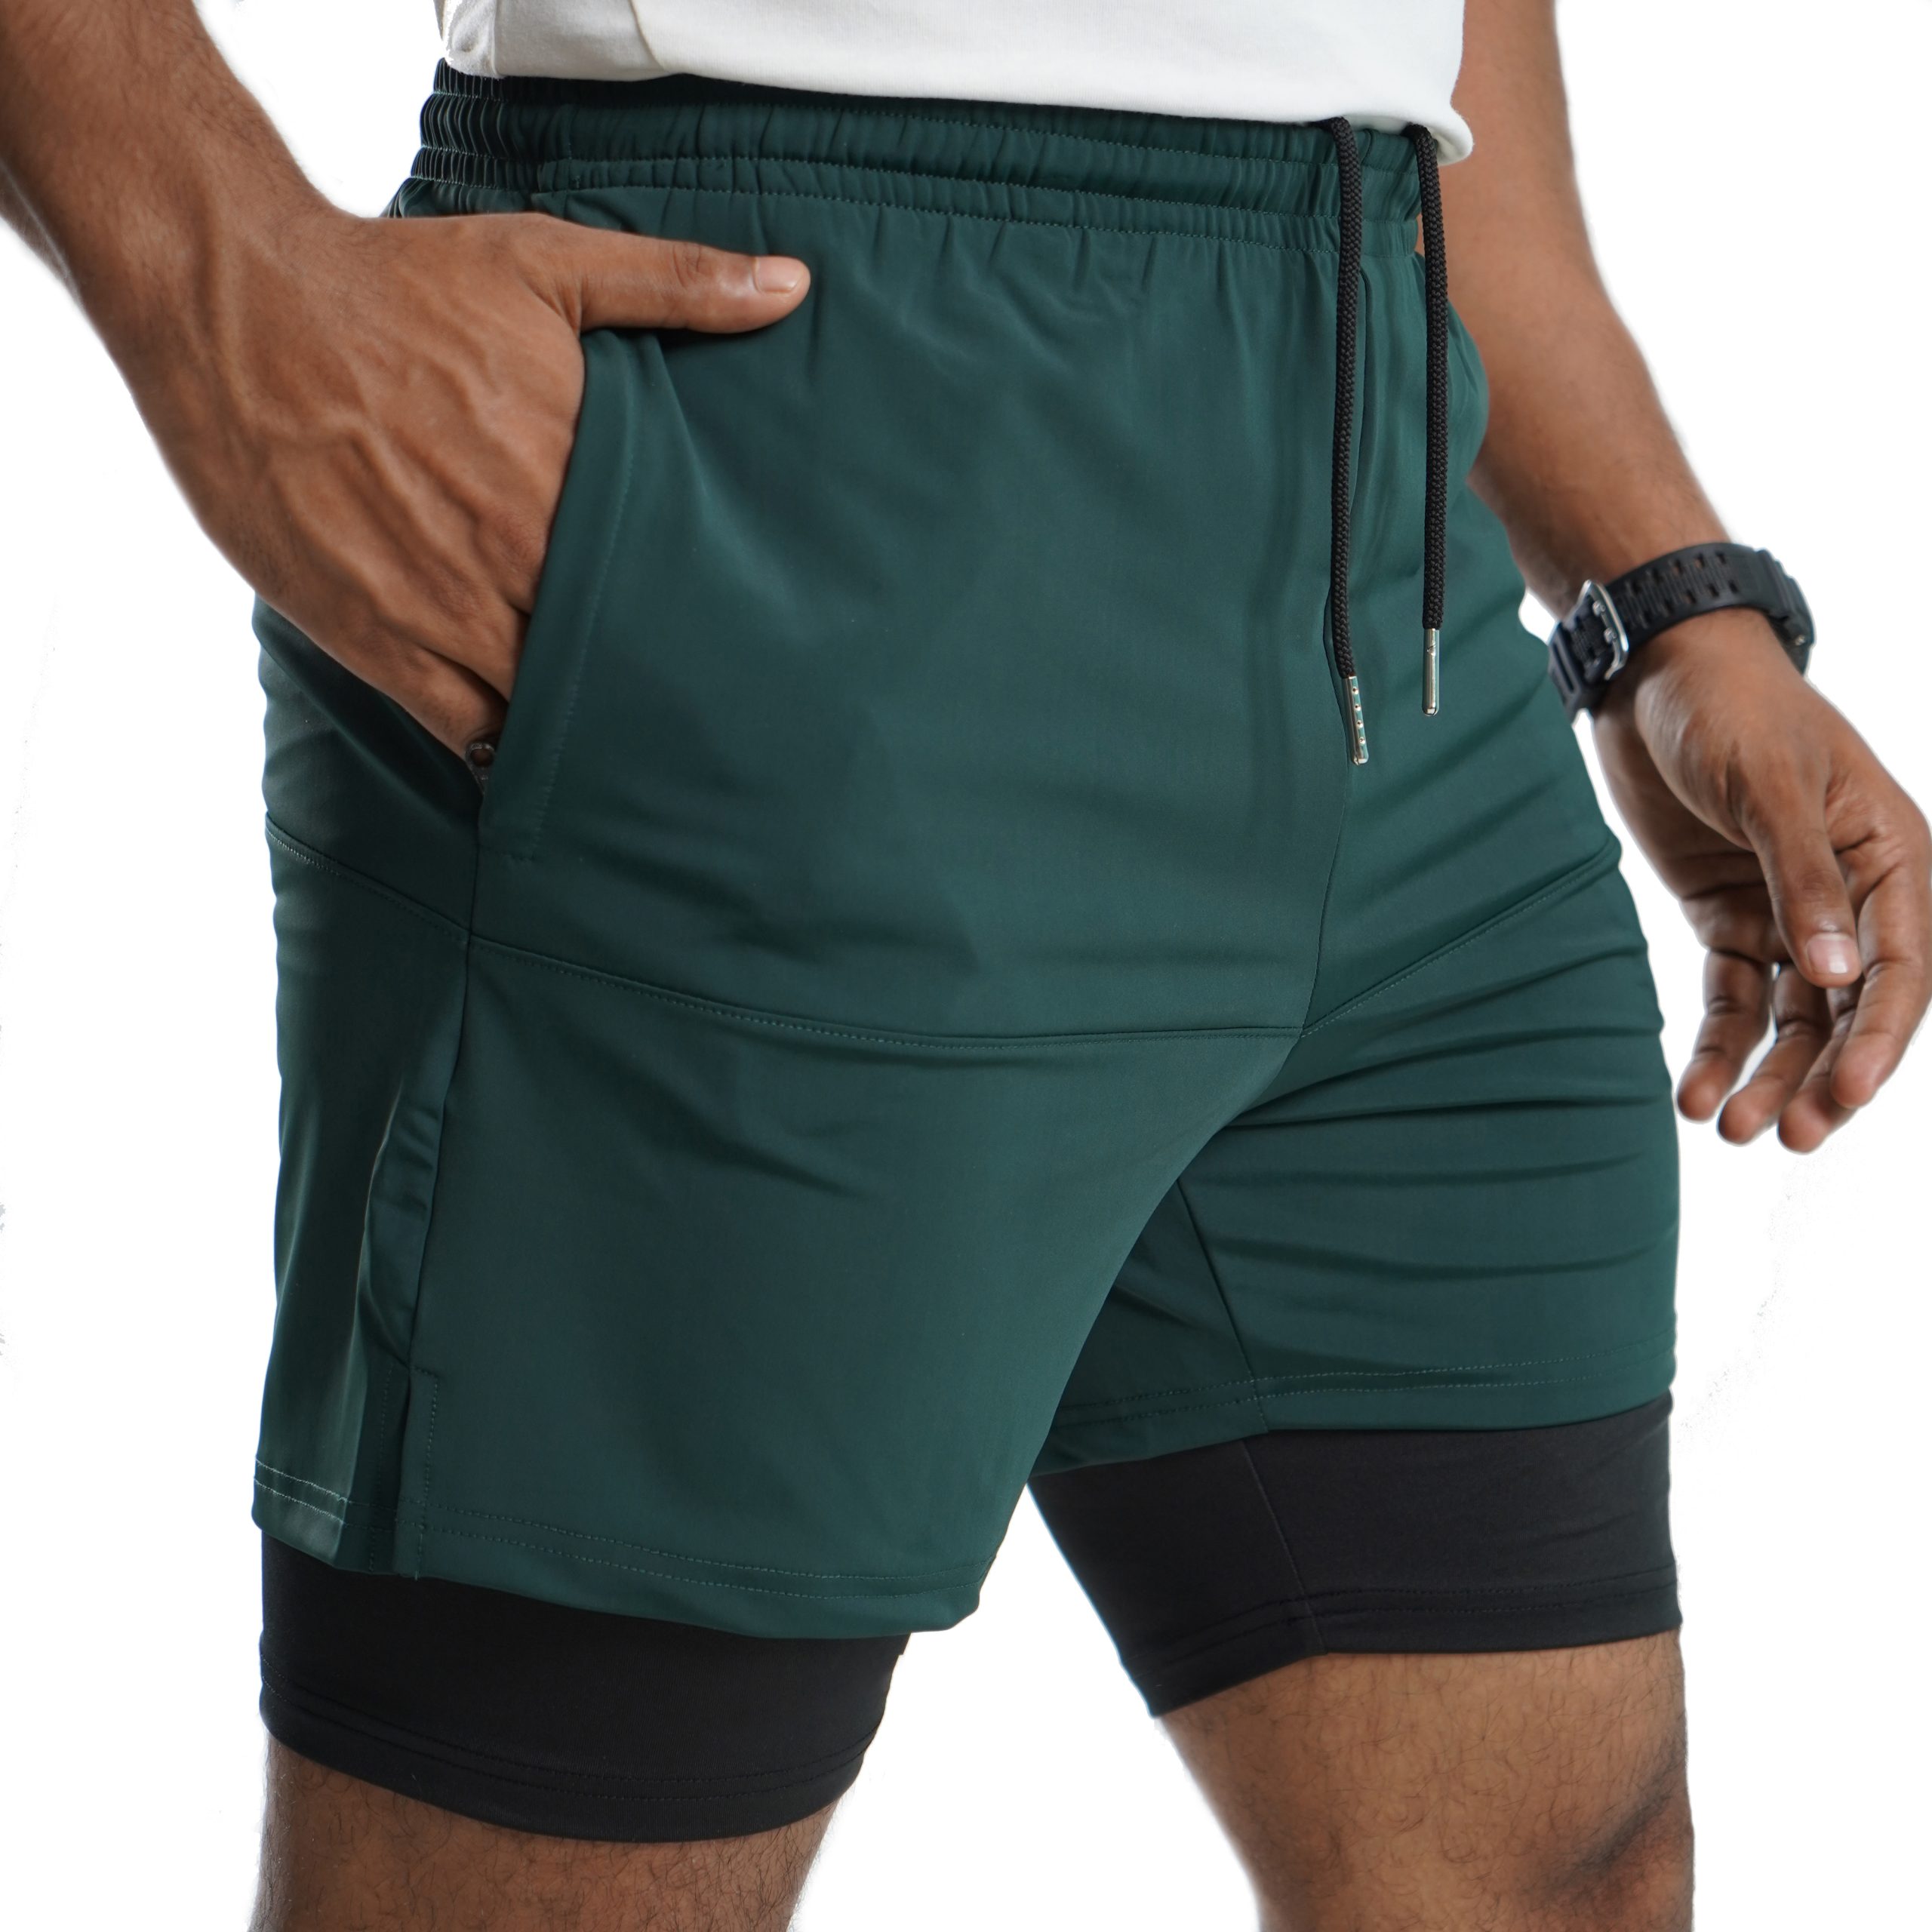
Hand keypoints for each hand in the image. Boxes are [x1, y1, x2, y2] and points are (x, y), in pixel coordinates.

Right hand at [120, 203, 808, 754]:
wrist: (238, 300)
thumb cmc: (395, 280)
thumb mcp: (545, 261)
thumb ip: (678, 283)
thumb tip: (795, 287)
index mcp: (574, 476)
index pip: (671, 583)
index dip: (703, 620)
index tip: (739, 644)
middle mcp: (518, 553)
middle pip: (618, 654)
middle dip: (656, 684)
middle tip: (702, 718)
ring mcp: (447, 606)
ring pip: (546, 703)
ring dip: (586, 725)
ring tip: (629, 748)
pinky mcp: (378, 639)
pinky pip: (463, 727)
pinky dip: (503, 752)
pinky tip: (535, 764)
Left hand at [1592, 608, 1930, 1149]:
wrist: (1655, 674)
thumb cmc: (1726, 709)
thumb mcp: (1767, 785)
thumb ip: (1802, 879)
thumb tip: (1837, 977)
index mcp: (1892, 858)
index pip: (1902, 969)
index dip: (1879, 1039)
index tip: (1847, 1098)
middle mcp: (1853, 895)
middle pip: (1850, 1009)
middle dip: (1824, 1076)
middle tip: (1790, 1137)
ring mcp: (1791, 911)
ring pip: (1793, 1017)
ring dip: (1770, 1075)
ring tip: (1732, 1131)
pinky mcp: (1732, 917)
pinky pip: (1735, 998)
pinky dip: (1720, 1046)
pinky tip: (1696, 1093)